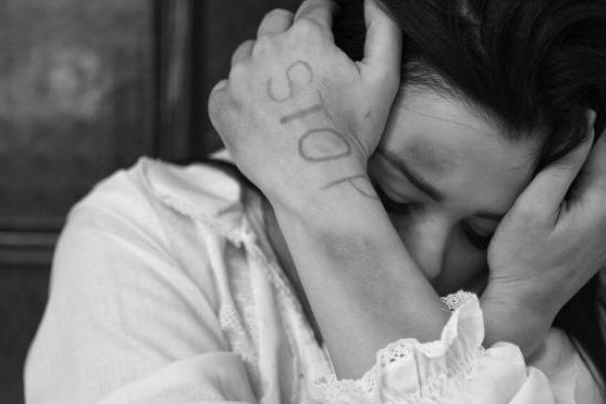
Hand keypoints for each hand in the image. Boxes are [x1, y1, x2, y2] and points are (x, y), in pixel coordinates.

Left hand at [207, 0, 401, 213]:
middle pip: (275, 23)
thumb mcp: (383, 79)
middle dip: (291, 34)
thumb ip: (383, 30)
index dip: (325, 14)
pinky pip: (228, 88)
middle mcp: (266, 49)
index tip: (329, 23)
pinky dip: (242, 95)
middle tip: (306, 62)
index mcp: (305, 37)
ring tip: (284, 93)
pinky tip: (264, 114)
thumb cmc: (353, 134)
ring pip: (248, 53)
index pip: (314, 8)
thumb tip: (375, 0)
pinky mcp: (221, 105)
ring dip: (264, 64)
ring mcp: (239, 78)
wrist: (316, 184)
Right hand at [479, 113, 605, 353]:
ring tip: (537, 194)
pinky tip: (546, 215)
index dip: (574, 132)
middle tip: (534, 168)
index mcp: (604, 203)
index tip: (548, 131)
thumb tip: (588, 120)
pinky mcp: (600, 244)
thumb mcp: (534, 205)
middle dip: (569, 160)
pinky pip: (589, 208)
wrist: (522, 307)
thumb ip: (563, 162)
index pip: (598, 145)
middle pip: (595, 167)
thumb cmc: (519, 258)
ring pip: (591, 187)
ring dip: (568, 182)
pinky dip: (570, 202)